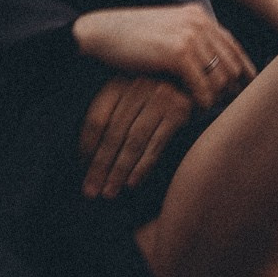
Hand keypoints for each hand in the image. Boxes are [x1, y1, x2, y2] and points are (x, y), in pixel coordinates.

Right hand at [70, 4, 252, 109]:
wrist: (98, 33)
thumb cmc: (129, 39)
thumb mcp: (165, 32)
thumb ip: (190, 42)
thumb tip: (213, 68)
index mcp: (198, 15)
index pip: (233, 46)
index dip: (243, 72)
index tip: (244, 93)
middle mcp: (199, 22)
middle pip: (232, 63)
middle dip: (231, 88)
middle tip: (223, 107)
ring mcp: (190, 36)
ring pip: (221, 77)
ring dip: (215, 97)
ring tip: (205, 108)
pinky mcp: (178, 53)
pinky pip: (203, 86)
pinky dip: (201, 101)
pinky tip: (193, 108)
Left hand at [79, 77, 195, 198]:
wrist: (194, 85)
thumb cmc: (153, 99)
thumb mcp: (128, 99)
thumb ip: (111, 119)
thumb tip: (87, 159)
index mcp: (118, 84)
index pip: (96, 119)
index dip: (87, 147)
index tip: (83, 169)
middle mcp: (137, 88)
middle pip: (113, 134)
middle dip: (101, 166)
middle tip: (91, 191)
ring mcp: (159, 98)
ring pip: (133, 142)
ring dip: (119, 171)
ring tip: (109, 192)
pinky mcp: (178, 111)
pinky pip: (156, 145)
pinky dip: (142, 166)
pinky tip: (131, 183)